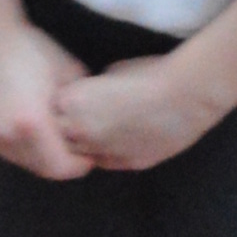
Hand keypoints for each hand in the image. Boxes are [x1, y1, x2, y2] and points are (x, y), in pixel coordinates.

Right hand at [0, 13, 92, 178]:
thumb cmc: (32, 49)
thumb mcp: (70, 74)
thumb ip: (83, 107)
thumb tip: (96, 126)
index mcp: (32, 123)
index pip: (61, 168)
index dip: (80, 165)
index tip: (90, 154)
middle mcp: (7, 136)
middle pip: (43, 169)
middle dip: (62, 163)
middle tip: (76, 150)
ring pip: (24, 162)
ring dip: (41, 157)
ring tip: (55, 138)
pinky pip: (7, 151)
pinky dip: (23, 147)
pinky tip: (32, 129)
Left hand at [52, 56, 222, 172]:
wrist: (184, 96)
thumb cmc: (149, 75)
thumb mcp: (110, 72)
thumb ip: (92, 89)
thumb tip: (90, 97)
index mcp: (72, 103)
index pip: (52, 108)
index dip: (66, 103)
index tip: (77, 97)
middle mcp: (80, 131)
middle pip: (61, 135)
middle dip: (70, 126)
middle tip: (90, 114)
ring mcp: (102, 151)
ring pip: (82, 154)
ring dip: (88, 143)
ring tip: (106, 127)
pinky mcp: (126, 164)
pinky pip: (107, 161)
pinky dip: (109, 152)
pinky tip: (124, 137)